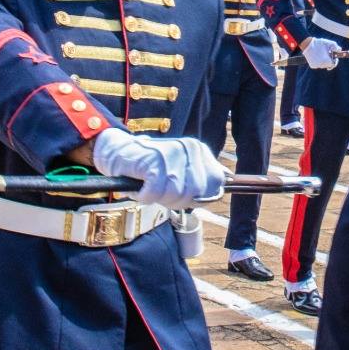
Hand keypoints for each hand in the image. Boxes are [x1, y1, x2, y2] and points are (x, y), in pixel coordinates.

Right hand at [92, 127, 225, 209]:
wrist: (121, 152)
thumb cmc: (152, 166)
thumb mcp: (182, 167)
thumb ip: (203, 175)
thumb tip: (227, 179)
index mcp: (199, 150)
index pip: (216, 183)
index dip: (201, 198)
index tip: (184, 197)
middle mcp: (189, 148)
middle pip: (196, 194)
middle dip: (177, 200)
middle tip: (161, 193)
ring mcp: (172, 154)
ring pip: (175, 195)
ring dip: (158, 198)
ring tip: (149, 188)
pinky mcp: (153, 162)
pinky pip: (154, 193)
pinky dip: (144, 196)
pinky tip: (140, 187)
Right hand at [301, 36, 343, 70]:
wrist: (307, 44)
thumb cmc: (319, 43)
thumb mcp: (329, 43)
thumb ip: (336, 46)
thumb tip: (339, 50)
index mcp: (326, 61)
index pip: (334, 64)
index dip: (335, 60)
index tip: (334, 57)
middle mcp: (321, 65)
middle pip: (328, 64)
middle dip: (329, 60)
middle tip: (327, 53)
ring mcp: (316, 66)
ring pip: (323, 65)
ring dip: (324, 60)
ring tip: (322, 54)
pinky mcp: (312, 66)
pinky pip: (318, 65)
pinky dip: (319, 61)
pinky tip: (317, 55)